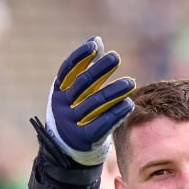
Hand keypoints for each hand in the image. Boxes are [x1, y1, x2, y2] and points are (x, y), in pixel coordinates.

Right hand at [43, 37, 134, 166]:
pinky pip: (103, 123)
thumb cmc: (75, 110)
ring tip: (130, 82)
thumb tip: (96, 40)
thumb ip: (86, 67)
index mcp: (58, 91)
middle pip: (82, 84)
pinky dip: (117, 113)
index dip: (80, 56)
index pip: (67, 70)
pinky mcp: (86, 138)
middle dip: (99, 69)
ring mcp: (72, 122)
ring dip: (114, 91)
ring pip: (95, 103)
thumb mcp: (75, 90)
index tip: (95, 45)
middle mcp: (62, 105)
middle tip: (115, 57)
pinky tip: (129, 104)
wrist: (67, 148)